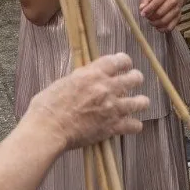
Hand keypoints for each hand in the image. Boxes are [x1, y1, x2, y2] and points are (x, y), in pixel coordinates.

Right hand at [27, 53, 147, 148]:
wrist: (48, 128)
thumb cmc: (48, 105)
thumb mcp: (65, 81)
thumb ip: (82, 78)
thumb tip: (89, 77)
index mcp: (93, 74)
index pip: (119, 60)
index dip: (124, 61)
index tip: (125, 64)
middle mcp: (107, 88)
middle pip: (134, 78)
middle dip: (135, 78)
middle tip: (133, 81)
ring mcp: (112, 108)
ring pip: (141, 102)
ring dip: (141, 101)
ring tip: (140, 102)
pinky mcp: (112, 127)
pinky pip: (134, 125)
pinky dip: (134, 125)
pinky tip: (132, 125)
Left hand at [138, 0, 185, 32]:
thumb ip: (145, 0)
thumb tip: (142, 8)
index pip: (155, 3)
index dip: (148, 10)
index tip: (142, 14)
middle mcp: (173, 1)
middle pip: (160, 13)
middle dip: (151, 17)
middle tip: (147, 17)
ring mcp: (177, 10)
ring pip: (164, 21)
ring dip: (155, 24)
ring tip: (151, 21)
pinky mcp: (178, 18)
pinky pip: (170, 27)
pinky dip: (162, 29)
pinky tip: (157, 26)